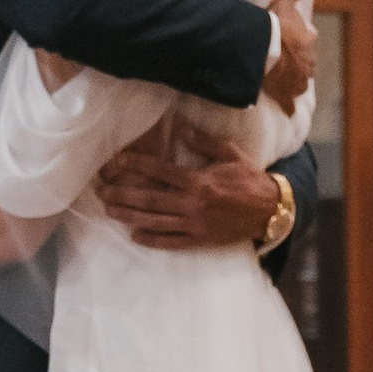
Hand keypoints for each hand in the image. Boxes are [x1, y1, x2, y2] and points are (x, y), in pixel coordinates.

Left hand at [95, 127, 285, 254]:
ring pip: (155, 221)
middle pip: (149, 199)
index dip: (136, 165)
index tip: (116, 162)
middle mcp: (192, 204)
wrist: (271, 210)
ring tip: (109, 211)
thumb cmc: (250, 180)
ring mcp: (195, 224)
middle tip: (101, 191)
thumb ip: (205, 142)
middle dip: (122, 194)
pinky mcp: (200, 239)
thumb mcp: (230, 154)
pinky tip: (135, 236)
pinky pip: (172, 242)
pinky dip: (152, 240)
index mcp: (198, 181)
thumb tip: (182, 129)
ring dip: (129, 216)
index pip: (160, 171)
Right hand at [262, 0, 316, 109]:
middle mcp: (307, 63)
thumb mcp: (282, 4)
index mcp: (307, 42)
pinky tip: (288, 112)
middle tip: (284, 58)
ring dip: (294, 80)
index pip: (309, 38)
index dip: (300, 37)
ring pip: (300, 82)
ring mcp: (297, 81)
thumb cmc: (272, 25)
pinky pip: (288, 104)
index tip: (291, 36)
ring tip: (283, 77)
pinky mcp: (285, 94)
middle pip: (306, 62)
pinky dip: (288, 107)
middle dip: (298, 60)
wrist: (261, 49)